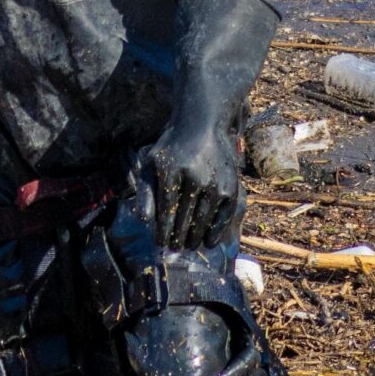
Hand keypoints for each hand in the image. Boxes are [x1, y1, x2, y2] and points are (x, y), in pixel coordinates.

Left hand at [127, 117, 240, 253]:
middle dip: (178, 237)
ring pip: (203, 218)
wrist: (202, 126)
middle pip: (184, 217)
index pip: (165, 209)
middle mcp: (194, 176)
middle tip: (174, 249)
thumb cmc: (172, 149)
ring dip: (195, 237)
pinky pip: (224, 215)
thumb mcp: (151, 163)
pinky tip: (209, 242)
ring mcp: (215, 182)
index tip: (159, 243)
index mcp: (171, 170)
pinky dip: (217, 231)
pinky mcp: (231, 186)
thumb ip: (146, 192)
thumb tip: (143, 220)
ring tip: (188, 246)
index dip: (163, 230)